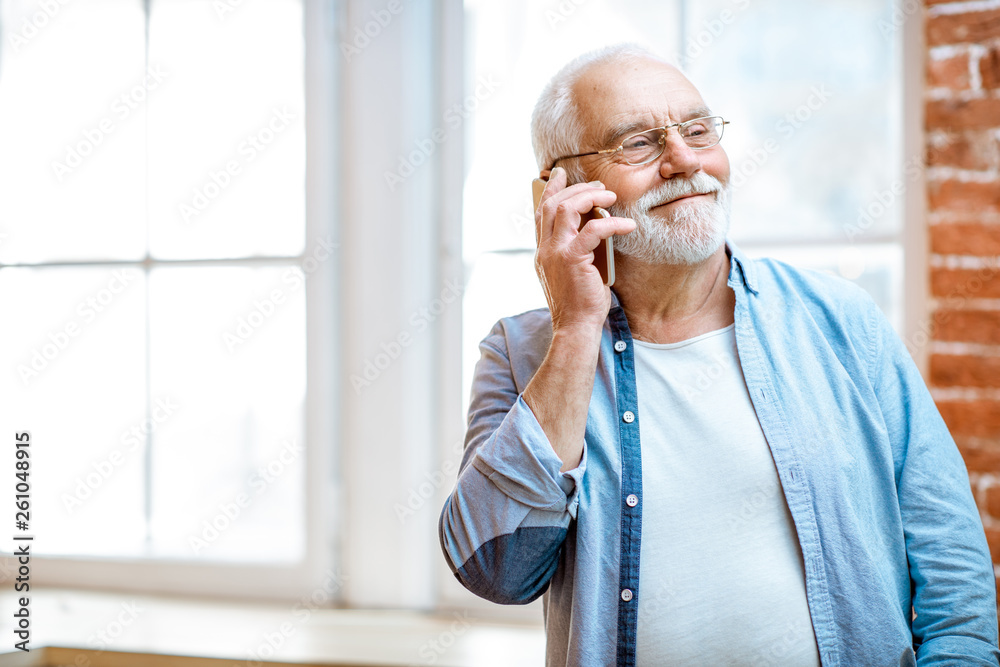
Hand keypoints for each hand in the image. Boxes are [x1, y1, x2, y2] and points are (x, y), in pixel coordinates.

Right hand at [534, 167, 635, 333]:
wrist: (575, 327)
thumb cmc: (579, 303)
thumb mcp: (572, 272)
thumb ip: (575, 250)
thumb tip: (594, 227)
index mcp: (543, 251)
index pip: (541, 212)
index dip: (551, 190)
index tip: (562, 175)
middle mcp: (544, 249)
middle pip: (552, 204)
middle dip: (575, 188)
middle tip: (598, 186)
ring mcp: (555, 253)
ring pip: (566, 209)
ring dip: (589, 197)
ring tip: (610, 196)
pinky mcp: (572, 259)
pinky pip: (592, 229)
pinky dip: (611, 222)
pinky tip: (627, 225)